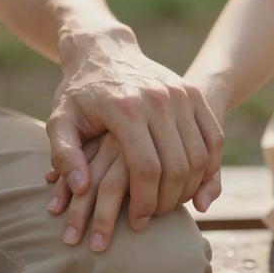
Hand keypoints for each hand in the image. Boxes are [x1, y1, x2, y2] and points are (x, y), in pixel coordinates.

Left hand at [46, 28, 223, 230]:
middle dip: (168, 201)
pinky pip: (214, 138)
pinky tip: (194, 183)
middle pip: (177, 166)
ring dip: (190, 187)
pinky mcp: (193, 93)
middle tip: (155, 216)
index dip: (145, 202)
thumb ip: (64, 155)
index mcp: (125, 109)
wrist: (105, 51)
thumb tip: (81, 188)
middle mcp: (158, 99)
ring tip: (171, 202)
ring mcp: (180, 94)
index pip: (146, 168)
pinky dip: (210, 166)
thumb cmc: (79, 93)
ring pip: (200, 155)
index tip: (137, 221)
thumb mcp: (59, 121)